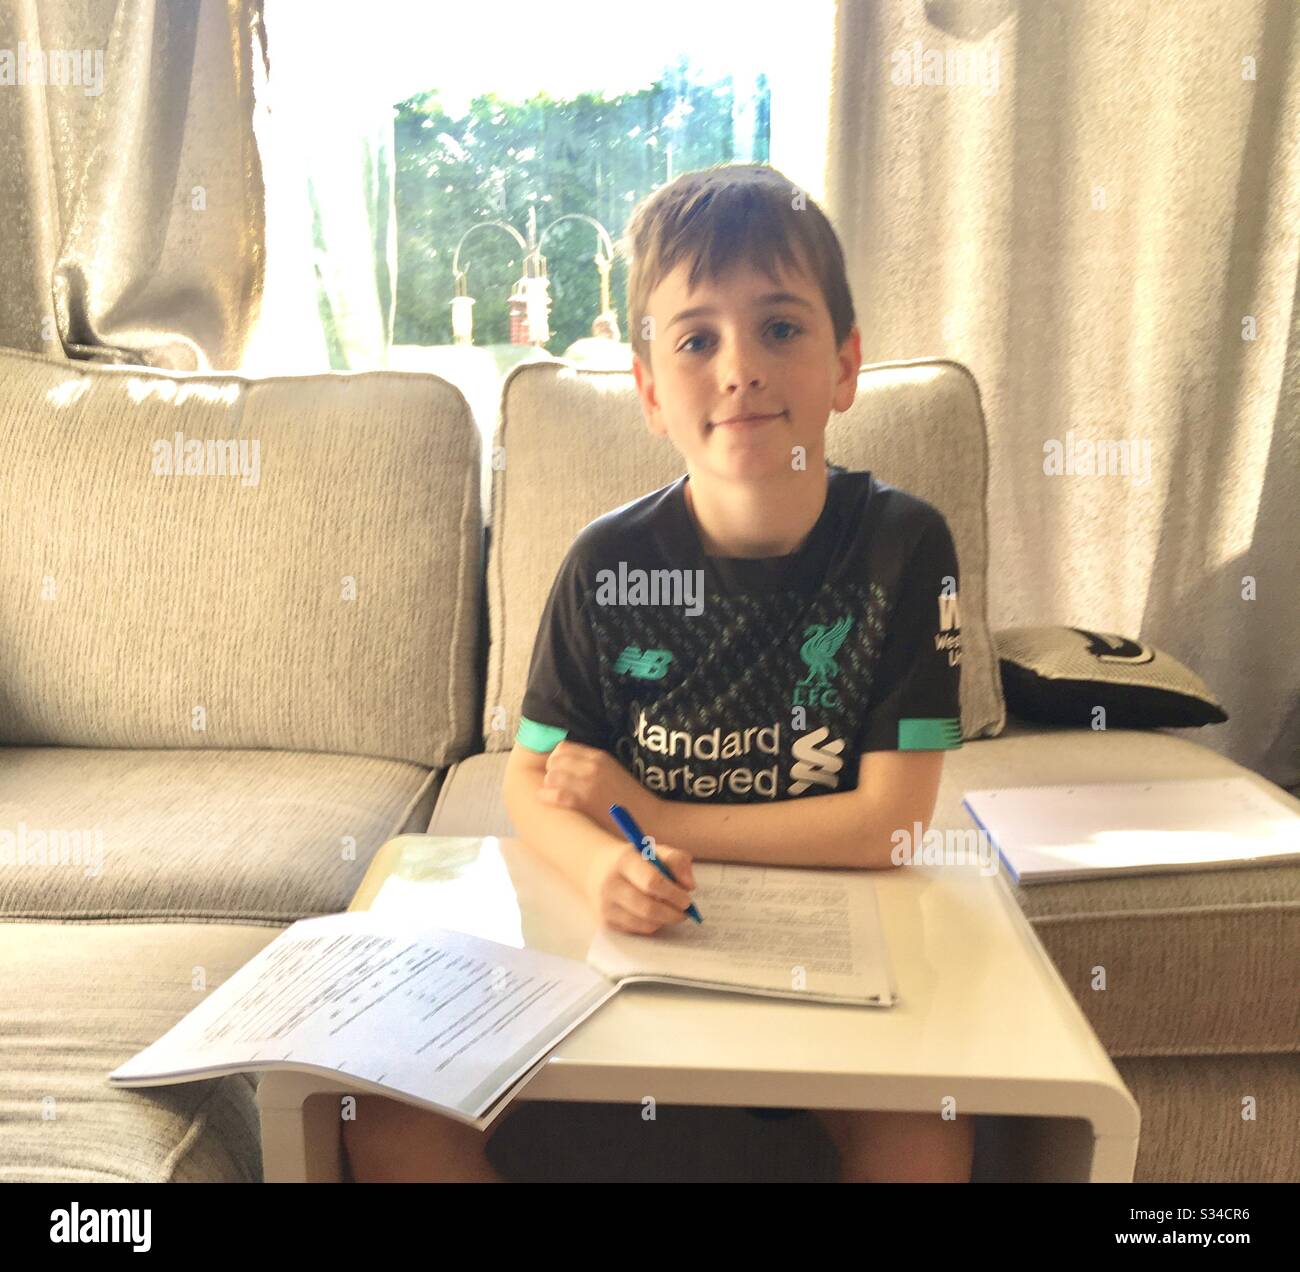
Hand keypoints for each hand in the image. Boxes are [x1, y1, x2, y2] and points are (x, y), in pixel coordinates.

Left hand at [537, 741, 653, 824]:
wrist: (651, 819)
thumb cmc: (631, 800)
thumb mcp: (613, 772)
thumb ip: (592, 766)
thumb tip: (568, 766)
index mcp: (600, 757)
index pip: (564, 748)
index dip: (556, 760)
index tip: (558, 771)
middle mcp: (593, 766)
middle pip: (554, 760)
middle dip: (551, 772)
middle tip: (556, 785)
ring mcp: (589, 783)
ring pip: (551, 776)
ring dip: (550, 786)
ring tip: (554, 795)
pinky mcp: (586, 802)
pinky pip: (556, 794)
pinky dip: (548, 797)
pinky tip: (548, 801)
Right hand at [583, 839, 696, 933]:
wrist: (594, 868)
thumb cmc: (633, 860)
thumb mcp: (654, 850)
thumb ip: (677, 861)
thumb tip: (690, 886)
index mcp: (624, 861)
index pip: (653, 882)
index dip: (674, 894)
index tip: (687, 899)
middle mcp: (611, 884)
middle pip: (648, 908)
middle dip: (672, 913)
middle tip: (684, 911)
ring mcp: (605, 906)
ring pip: (644, 924)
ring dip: (664, 921)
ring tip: (670, 911)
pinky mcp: (605, 922)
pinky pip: (637, 931)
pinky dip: (651, 925)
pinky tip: (654, 915)